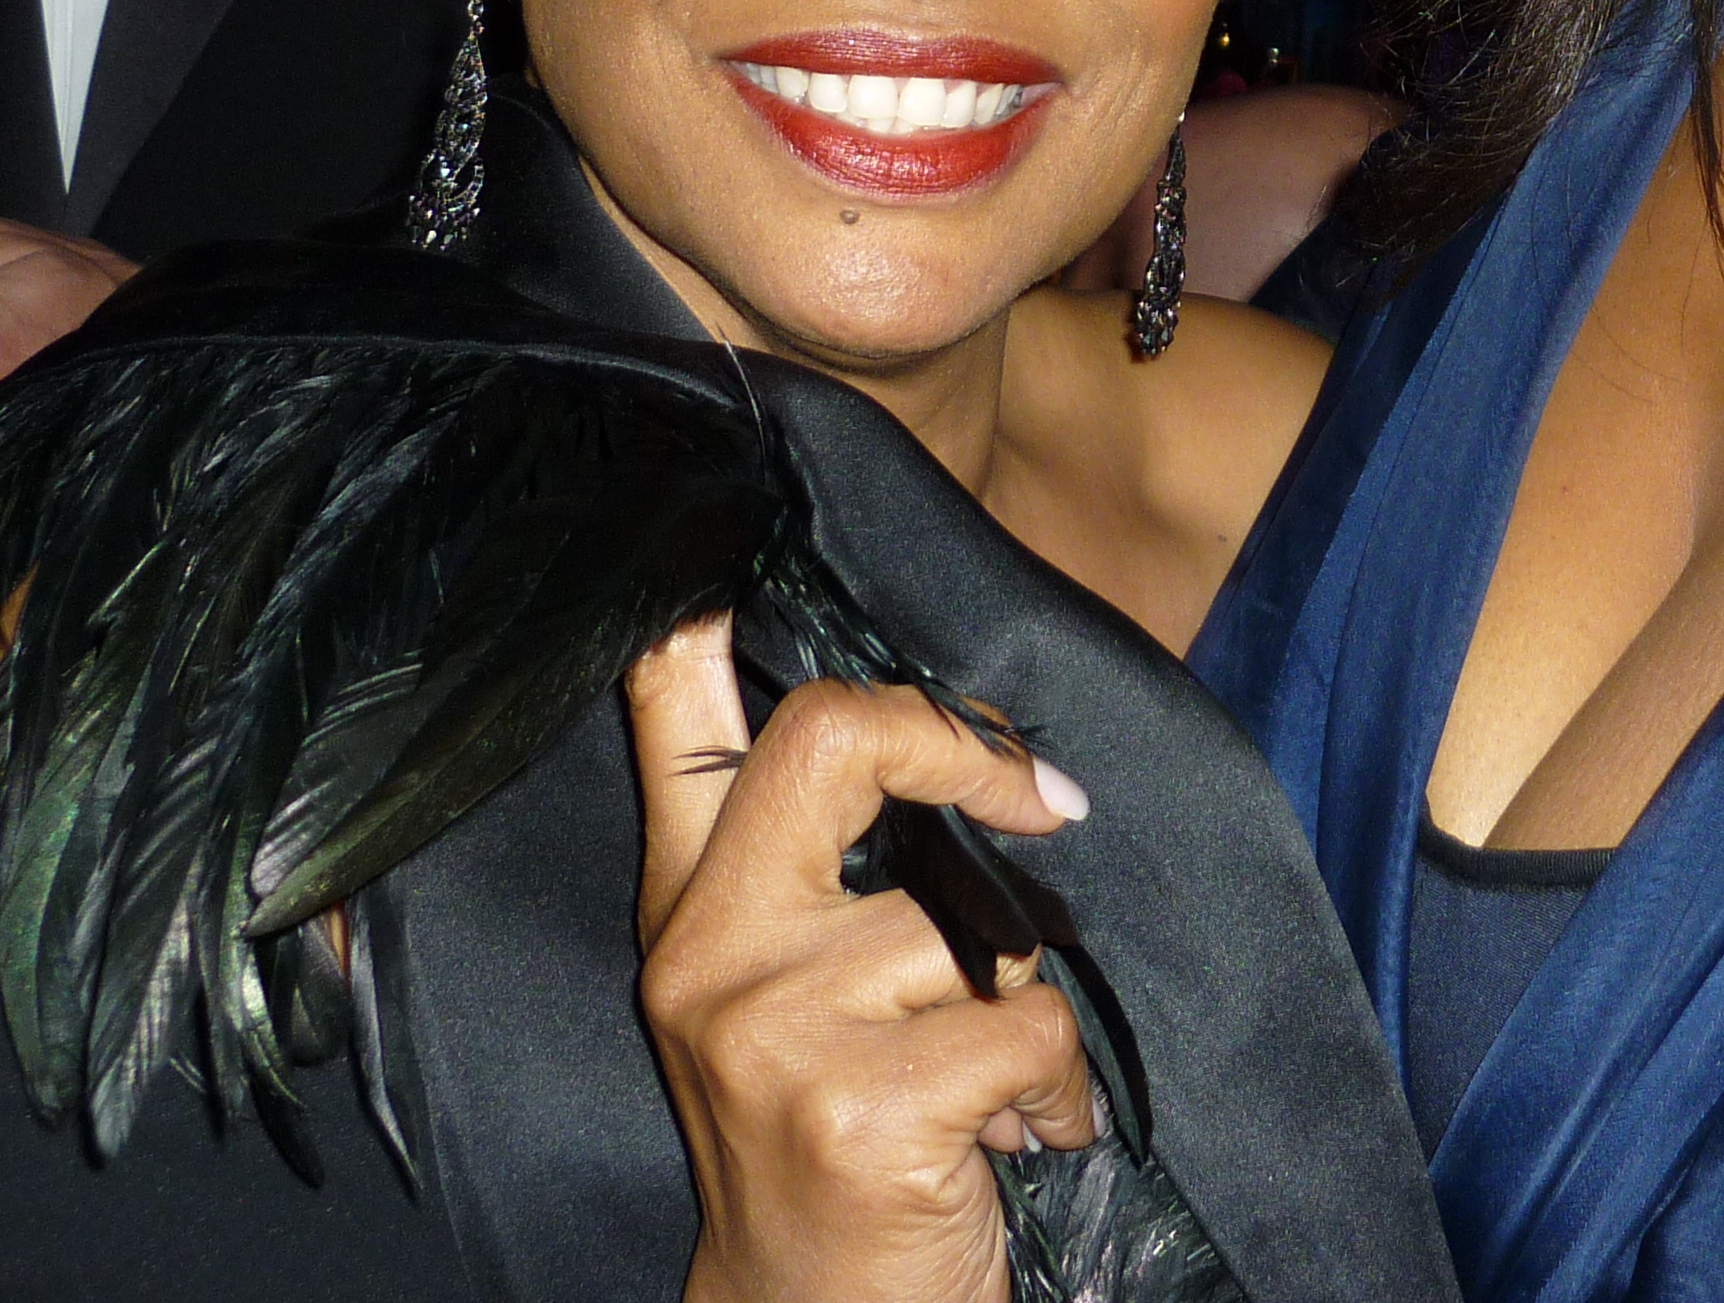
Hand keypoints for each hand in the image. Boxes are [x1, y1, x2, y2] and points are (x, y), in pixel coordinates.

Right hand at [629, 615, 1098, 1302]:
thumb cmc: (833, 1145)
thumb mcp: (789, 991)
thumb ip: (817, 860)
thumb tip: (926, 718)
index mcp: (686, 905)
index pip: (666, 707)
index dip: (707, 610)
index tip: (762, 578)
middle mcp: (705, 951)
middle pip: (836, 738)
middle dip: (966, 751)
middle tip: (1039, 803)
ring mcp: (772, 1028)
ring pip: (979, 918)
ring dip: (1027, 1003)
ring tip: (986, 1082)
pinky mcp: (861, 1106)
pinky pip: (1028, 1023)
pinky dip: (1056, 1087)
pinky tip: (1014, 1139)